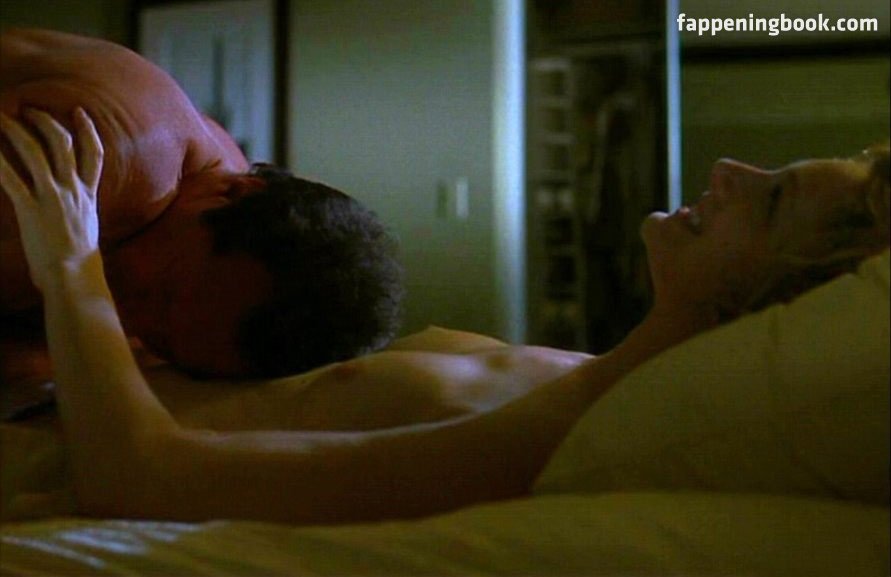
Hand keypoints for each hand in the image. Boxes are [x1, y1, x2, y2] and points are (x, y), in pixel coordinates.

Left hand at [0, 108, 103, 289]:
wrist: (74, 276)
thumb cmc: (78, 259)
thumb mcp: (87, 226)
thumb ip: (79, 208)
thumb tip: (70, 203)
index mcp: (88, 195)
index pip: (94, 154)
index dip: (87, 130)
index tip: (79, 112)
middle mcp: (73, 191)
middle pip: (62, 144)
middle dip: (46, 122)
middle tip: (30, 111)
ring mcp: (53, 198)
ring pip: (36, 152)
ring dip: (17, 131)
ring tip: (3, 118)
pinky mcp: (31, 209)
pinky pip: (11, 178)